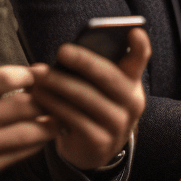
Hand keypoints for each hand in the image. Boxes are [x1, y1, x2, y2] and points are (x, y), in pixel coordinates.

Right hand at [0, 65, 56, 180]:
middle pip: (24, 105)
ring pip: (27, 133)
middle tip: (61, 97)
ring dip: (48, 125)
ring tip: (58, 120)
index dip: (31, 75)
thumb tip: (22, 78)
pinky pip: (16, 155)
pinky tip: (40, 139)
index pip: (7, 77)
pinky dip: (33, 145)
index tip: (44, 74)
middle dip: (47, 100)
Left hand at [29, 27, 149, 171]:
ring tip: (39, 76)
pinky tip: (39, 97)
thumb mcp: (97, 86)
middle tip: (61, 51)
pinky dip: (54, 106)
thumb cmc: (90, 104)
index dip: (140, 45)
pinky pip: (74, 119)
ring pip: (87, 97)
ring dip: (59, 85)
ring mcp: (119, 124)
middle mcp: (132, 102)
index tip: (133, 31)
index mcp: (132, 79)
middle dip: (84, 61)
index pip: (141, 58)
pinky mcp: (101, 143)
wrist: (92, 149)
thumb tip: (65, 54)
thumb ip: (90, 69)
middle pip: (109, 76)